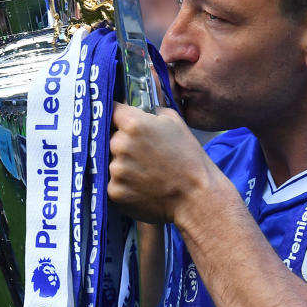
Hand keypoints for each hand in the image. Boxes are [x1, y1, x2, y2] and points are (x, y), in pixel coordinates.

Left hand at [108, 104, 212, 223]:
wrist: (195, 196)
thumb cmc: (189, 158)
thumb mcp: (175, 123)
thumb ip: (152, 112)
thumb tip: (140, 111)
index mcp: (133, 124)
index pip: (111, 111)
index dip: (117, 117)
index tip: (120, 122)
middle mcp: (119, 145)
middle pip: (110, 138)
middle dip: (122, 143)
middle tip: (143, 154)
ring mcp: (115, 170)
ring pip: (111, 161)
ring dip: (123, 165)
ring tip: (145, 172)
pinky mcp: (114, 191)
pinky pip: (113, 182)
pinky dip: (124, 184)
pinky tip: (142, 186)